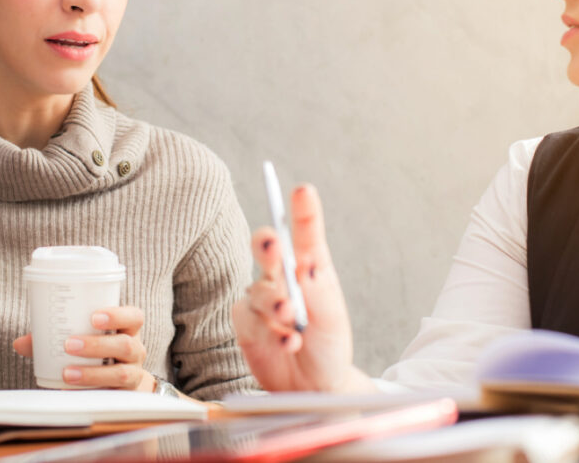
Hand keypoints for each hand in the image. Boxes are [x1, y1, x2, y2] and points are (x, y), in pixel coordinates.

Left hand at [13, 306, 155, 390]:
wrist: (119, 382)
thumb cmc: (98, 352)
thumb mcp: (84, 338)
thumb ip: (53, 337)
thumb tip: (20, 343)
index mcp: (128, 330)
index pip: (134, 317)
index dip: (118, 315)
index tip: (94, 317)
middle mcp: (135, 350)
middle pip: (126, 345)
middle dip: (97, 345)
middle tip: (69, 345)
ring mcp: (133, 374)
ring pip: (121, 373)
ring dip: (92, 373)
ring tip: (67, 372)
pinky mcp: (124, 395)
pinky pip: (111, 395)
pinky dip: (89, 392)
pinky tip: (69, 391)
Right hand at [232, 184, 373, 392]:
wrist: (314, 386)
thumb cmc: (328, 346)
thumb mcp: (333, 318)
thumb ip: (318, 292)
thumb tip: (306, 264)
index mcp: (310, 268)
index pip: (306, 235)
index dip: (303, 212)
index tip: (303, 191)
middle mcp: (282, 277)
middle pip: (267, 249)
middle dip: (267, 245)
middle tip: (274, 246)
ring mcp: (261, 299)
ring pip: (258, 290)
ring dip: (275, 304)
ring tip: (291, 320)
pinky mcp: (245, 323)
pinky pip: (250, 320)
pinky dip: (270, 332)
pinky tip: (287, 342)